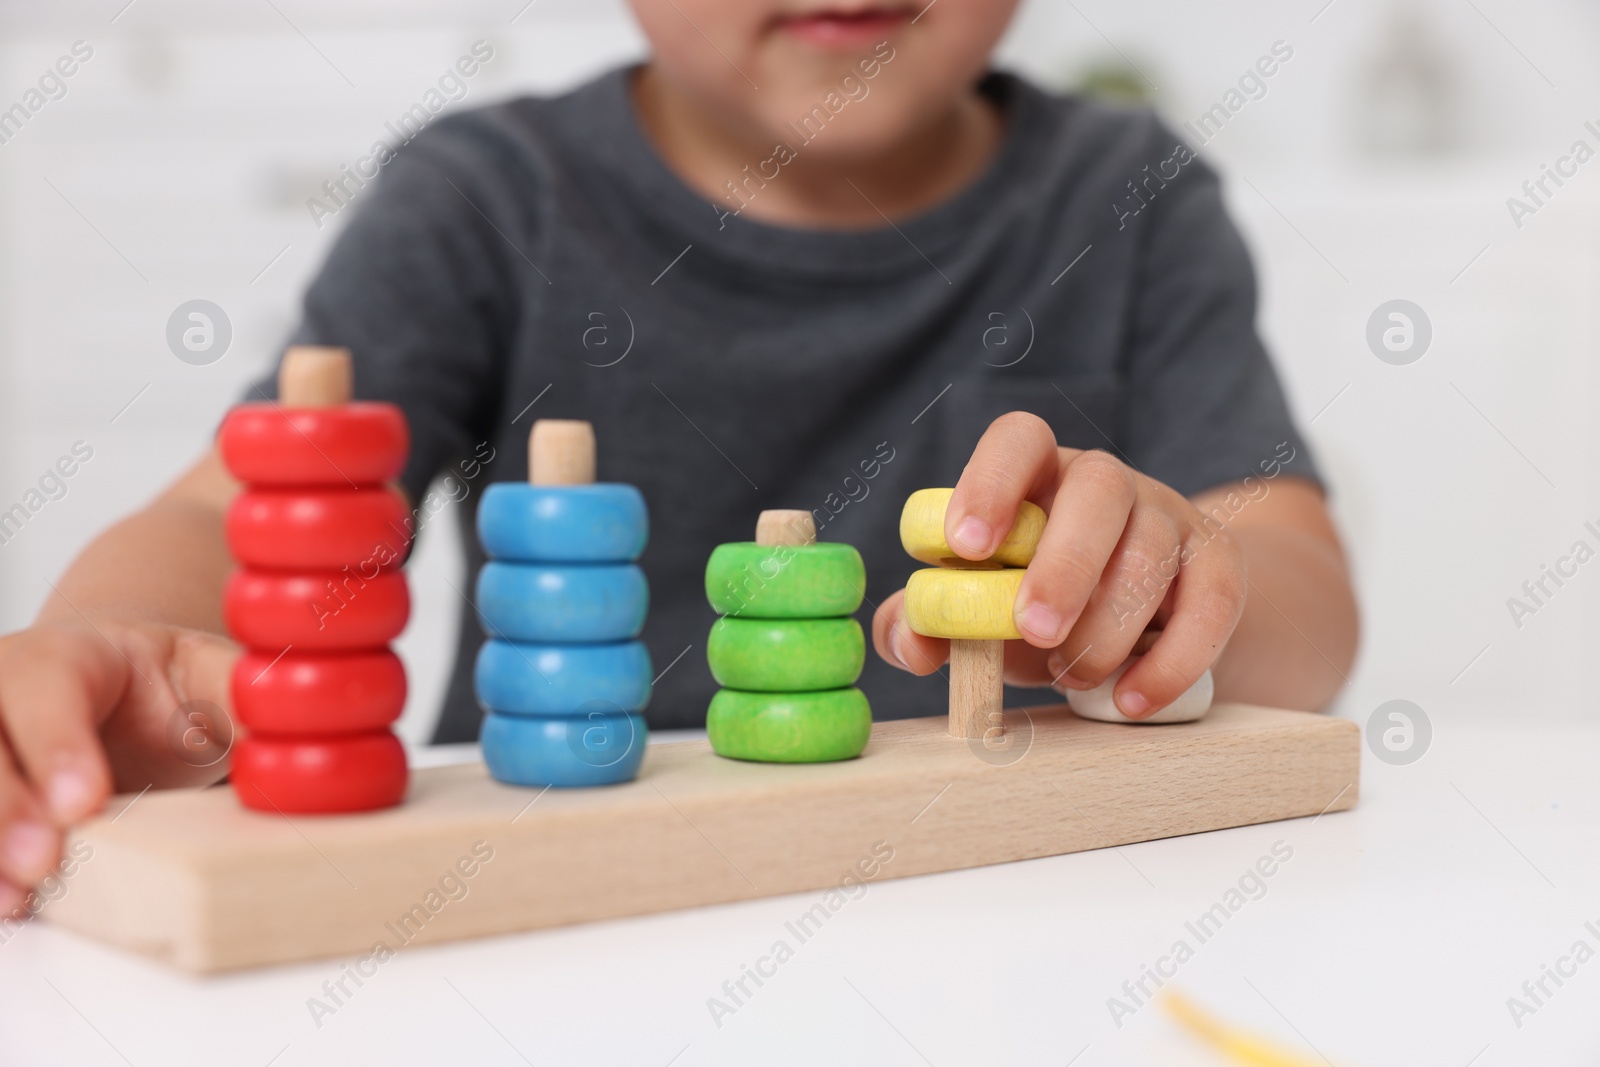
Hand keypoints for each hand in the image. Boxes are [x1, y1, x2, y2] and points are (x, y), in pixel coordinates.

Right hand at [0, 618, 236, 913]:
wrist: (120, 693)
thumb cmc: (165, 688)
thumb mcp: (212, 677)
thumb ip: (248, 701)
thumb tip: (307, 741)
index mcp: (69, 653)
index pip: (47, 686)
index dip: (59, 745)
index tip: (86, 804)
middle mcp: (2, 692)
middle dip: (10, 806)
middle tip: (44, 863)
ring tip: (16, 900)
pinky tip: (9, 902)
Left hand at [874, 412, 1244, 717]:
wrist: (1143, 622)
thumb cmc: (1038, 605)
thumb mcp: (981, 612)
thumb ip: (932, 623)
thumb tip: (910, 641)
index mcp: (1036, 475)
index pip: (1019, 440)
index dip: (990, 482)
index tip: (965, 545)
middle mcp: (1105, 482)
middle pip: (1098, 487)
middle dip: (1064, 563)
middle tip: (1032, 629)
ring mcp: (1168, 516)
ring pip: (1151, 550)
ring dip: (1108, 624)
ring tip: (1070, 676)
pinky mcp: (1218, 563)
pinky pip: (1212, 603)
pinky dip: (1173, 659)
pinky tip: (1131, 699)